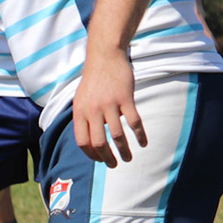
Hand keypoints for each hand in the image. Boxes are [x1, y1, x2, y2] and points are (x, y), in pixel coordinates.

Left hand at [70, 49, 144, 166]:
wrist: (104, 57)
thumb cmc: (93, 81)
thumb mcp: (81, 99)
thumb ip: (84, 118)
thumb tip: (89, 140)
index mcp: (80, 112)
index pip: (82, 141)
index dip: (91, 155)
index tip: (99, 161)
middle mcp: (92, 110)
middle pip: (98, 142)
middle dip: (107, 158)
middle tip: (114, 165)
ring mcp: (109, 104)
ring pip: (117, 135)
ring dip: (124, 151)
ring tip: (128, 158)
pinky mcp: (125, 98)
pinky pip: (134, 122)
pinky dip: (139, 135)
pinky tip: (143, 143)